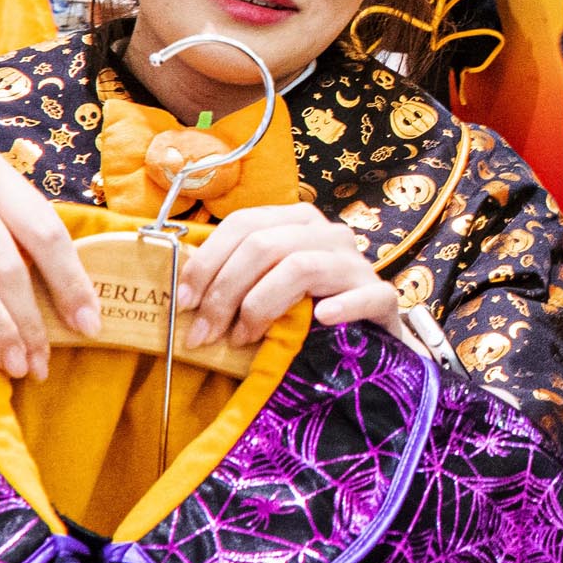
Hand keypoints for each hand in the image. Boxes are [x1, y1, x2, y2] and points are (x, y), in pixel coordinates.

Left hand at [175, 203, 398, 348]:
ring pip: (300, 266)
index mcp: (296, 222)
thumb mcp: (265, 285)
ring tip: (242, 339)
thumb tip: (180, 292)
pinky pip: (364, 295)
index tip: (183, 302)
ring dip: (260, 306)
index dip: (206, 261)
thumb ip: (234, 279)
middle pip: (264, 245)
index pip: (243, 223)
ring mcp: (357, 264)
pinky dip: (340, 306)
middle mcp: (328, 234)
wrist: (365, 341)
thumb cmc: (303, 313)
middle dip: (223, 292)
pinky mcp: (383, 297)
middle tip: (205, 335)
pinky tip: (321, 320)